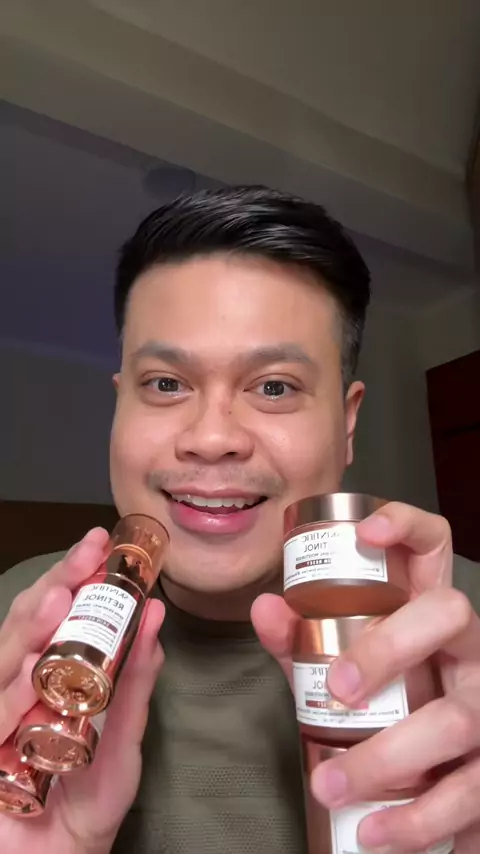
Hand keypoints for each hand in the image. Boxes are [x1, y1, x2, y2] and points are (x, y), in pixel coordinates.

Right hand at [0, 528, 164, 853]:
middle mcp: (13, 687)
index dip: (74, 575)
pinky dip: (10, 694)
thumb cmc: (88, 801)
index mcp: (46, 675)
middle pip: (25, 625)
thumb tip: (156, 616)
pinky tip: (31, 670)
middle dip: (55, 585)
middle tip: (87, 555)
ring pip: (2, 660)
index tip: (101, 542)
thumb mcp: (123, 735)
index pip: (54, 614)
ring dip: (32, 626)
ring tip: (64, 595)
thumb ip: (136, 680)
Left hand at [252, 502, 479, 853]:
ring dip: (389, 757)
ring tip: (333, 786)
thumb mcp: (341, 667)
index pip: (432, 546)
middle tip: (337, 689)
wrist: (439, 775)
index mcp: (428, 613)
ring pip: (458, 717)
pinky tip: (375, 833)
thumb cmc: (386, 703)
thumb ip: (303, 640)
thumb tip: (266, 608)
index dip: (407, 525)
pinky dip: (417, 820)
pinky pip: (468, 793)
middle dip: (389, 645)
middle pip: (449, 613)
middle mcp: (466, 648)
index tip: (365, 529)